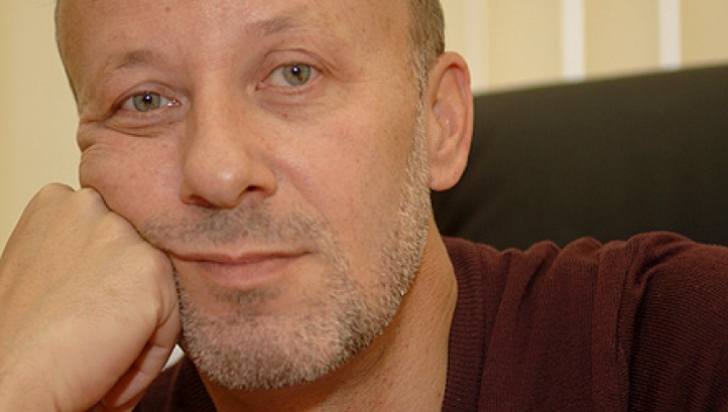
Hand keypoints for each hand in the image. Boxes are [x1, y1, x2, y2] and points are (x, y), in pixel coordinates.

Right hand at [0, 184, 179, 410]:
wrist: (10, 382)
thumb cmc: (24, 339)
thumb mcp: (49, 270)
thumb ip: (90, 252)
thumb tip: (128, 266)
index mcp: (60, 202)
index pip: (117, 239)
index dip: (107, 286)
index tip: (85, 317)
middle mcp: (91, 205)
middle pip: (139, 260)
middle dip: (125, 304)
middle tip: (92, 339)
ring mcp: (122, 233)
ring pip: (159, 291)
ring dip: (138, 330)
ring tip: (97, 355)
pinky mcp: (151, 267)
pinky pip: (170, 321)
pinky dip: (148, 355)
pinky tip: (108, 366)